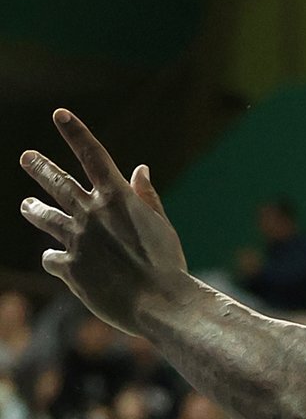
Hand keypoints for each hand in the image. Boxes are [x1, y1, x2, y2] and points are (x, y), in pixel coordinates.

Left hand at [20, 114, 188, 335]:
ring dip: (35, 208)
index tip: (60, 114)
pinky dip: (56, 257)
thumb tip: (139, 169)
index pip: (93, 155)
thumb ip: (146, 197)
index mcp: (119, 198)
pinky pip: (53, 257)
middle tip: (27, 157)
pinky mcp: (69, 267)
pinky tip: (57, 260)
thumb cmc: (167, 265)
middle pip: (59, 183)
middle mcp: (93, 214)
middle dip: (41, 168)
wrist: (159, 304)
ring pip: (46, 217)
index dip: (75, 132)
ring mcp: (77, 240)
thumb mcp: (161, 226)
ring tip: (27, 205)